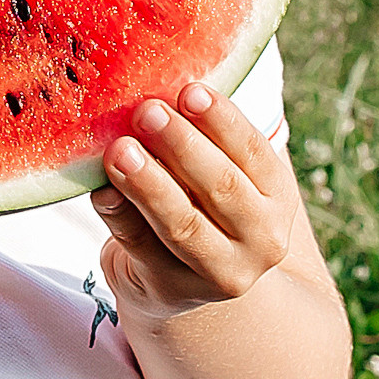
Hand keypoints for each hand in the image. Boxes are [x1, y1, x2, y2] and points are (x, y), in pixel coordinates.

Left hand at [92, 83, 296, 328]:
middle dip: (182, 146)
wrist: (185, 279)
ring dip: (149, 184)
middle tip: (147, 111)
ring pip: (183, 224)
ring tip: (119, 149)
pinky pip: (141, 246)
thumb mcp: (219, 173)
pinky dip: (119, 214)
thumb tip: (157, 91)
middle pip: (222, 188)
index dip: (222, 120)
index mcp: (278, 197)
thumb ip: (200, 140)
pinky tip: (101, 190)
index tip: (190, 90)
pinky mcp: (173, 289)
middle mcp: (262, 240)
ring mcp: (220, 272)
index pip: (254, 153)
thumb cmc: (200, 204)